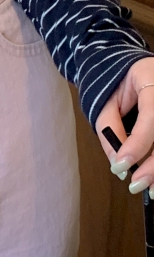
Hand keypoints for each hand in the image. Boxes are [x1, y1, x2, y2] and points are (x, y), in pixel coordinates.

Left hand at [96, 57, 153, 194]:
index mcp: (151, 78)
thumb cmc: (117, 82)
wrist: (131, 66)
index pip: (152, 114)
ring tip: (149, 189)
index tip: (122, 165)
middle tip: (136, 185)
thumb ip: (109, 128)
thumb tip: (117, 163)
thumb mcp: (106, 99)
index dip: (138, 143)